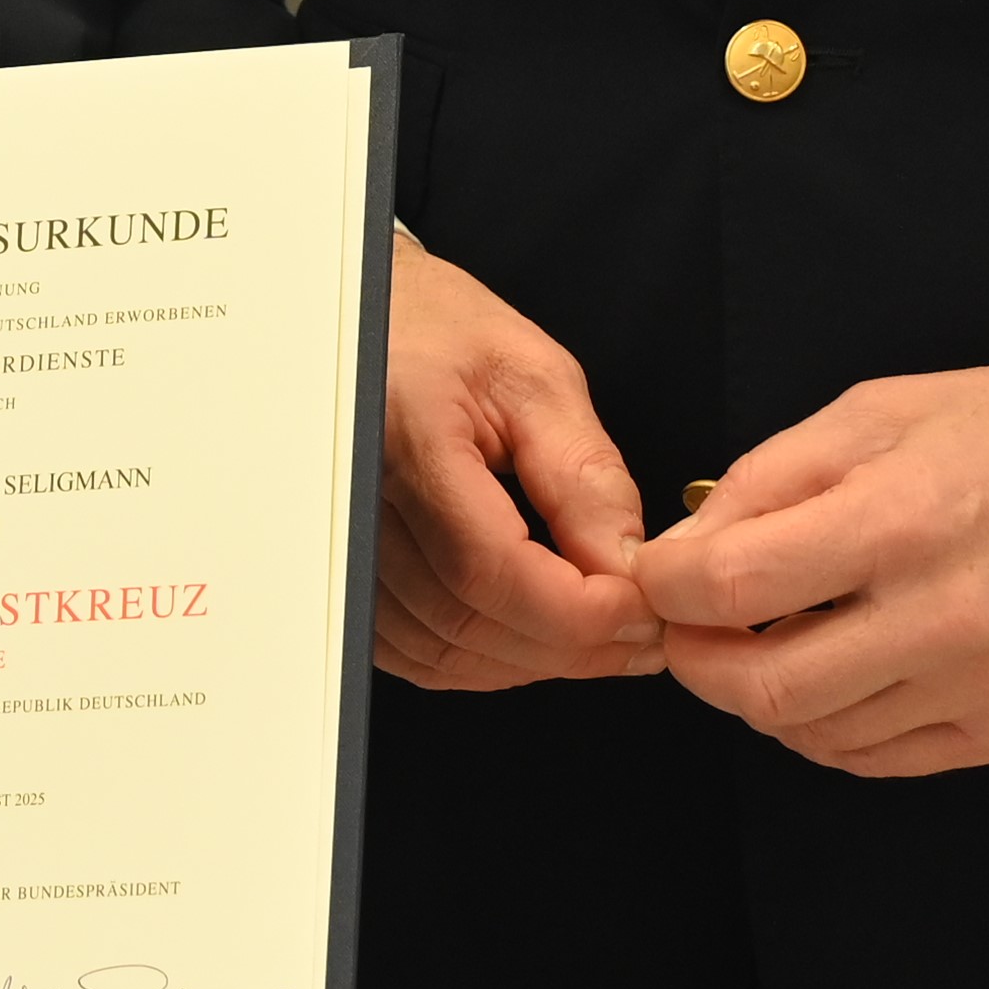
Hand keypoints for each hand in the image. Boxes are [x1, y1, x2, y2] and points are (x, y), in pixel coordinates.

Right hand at [373, 228, 661, 687]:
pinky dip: (486, 663)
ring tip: (602, 636)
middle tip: (643, 634)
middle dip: (572, 647)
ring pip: (443, 654)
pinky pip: (415, 654)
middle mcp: (357, 504)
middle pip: (468, 624)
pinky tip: (536, 637)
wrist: (360, 326)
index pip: (488, 568)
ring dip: (533, 663)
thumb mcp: (534, 376)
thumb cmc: (438, 331)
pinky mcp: (349, 577)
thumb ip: (584, 476)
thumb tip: (629, 569)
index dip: (576, 612)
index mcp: (405, 436)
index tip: (644, 611)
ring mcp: (344, 549)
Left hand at [631, 357, 988, 775]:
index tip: (661, 576)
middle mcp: (943, 617)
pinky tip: (832, 670)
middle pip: (764, 687)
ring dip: (761, 696)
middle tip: (689, 629)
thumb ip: (769, 480)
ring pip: (815, 734)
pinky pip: (878, 756)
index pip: (733, 585)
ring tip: (765, 638)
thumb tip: (687, 549)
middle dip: (698, 662)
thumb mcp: (876, 412)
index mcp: (903, 518)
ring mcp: (981, 686)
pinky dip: (829, 724)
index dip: (668, 587)